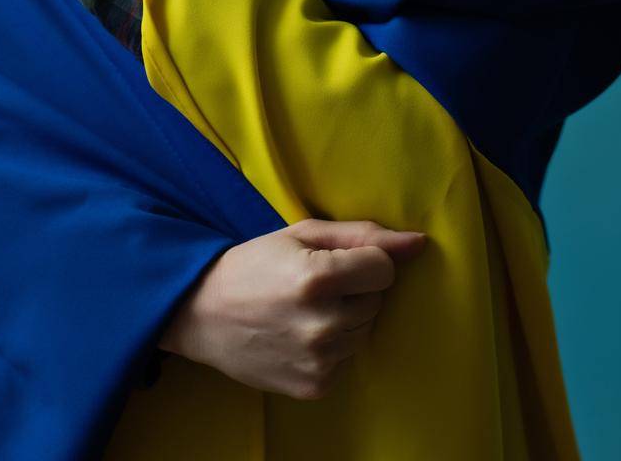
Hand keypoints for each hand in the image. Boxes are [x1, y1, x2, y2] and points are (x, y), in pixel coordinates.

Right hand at [158, 219, 426, 400]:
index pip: (384, 269)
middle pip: (377, 300)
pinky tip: (302, 334)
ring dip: (348, 316)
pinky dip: (335, 345)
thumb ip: (364, 235)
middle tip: (316, 285)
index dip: (364, 261)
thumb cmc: (256, 264)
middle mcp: (322, 324)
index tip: (336, 261)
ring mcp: (318, 360)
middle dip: (357, 288)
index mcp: (317, 278)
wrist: (202, 314)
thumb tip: (418, 243)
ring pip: (366, 329)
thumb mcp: (303, 234)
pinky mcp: (314, 386)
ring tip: (308, 309)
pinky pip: (349, 358)